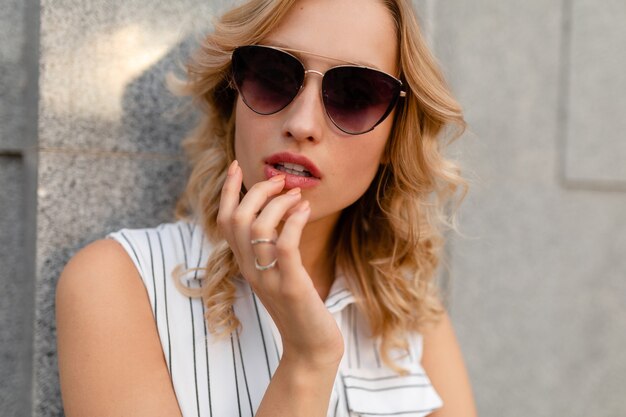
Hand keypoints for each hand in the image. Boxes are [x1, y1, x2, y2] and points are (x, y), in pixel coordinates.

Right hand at [217, 160, 343, 366]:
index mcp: (244, 264)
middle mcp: (249, 269)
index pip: (224, 221)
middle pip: (237, 218)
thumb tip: (279, 212)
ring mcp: (268, 278)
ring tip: (296, 195)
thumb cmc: (299, 307)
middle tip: (280, 180)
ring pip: (257, 227)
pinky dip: (293, 221)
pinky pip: (284, 245)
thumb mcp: (277, 273)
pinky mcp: (291, 285)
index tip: (236, 165)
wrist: (310, 346)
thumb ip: (271, 247)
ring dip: (278, 203)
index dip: (227, 191)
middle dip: (257, 190)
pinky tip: (304, 210)